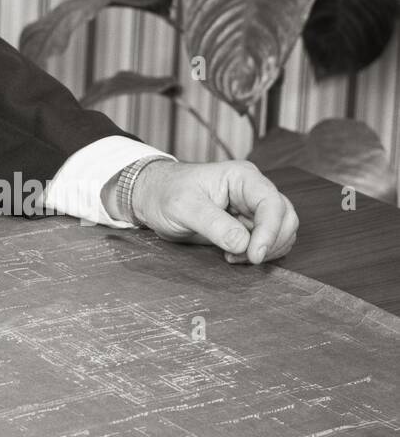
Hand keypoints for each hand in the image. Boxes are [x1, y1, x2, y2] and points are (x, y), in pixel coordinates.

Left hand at [126, 159, 298, 264]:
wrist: (151, 198)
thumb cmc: (164, 193)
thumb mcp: (183, 207)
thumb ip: (213, 224)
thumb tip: (243, 244)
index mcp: (241, 177)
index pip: (272, 203)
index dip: (270, 231)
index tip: (254, 254)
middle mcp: (252, 190)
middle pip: (286, 218)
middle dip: (271, 242)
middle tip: (246, 259)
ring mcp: (252, 208)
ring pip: (282, 232)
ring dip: (266, 250)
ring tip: (233, 257)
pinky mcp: (247, 225)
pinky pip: (268, 242)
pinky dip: (258, 254)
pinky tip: (234, 256)